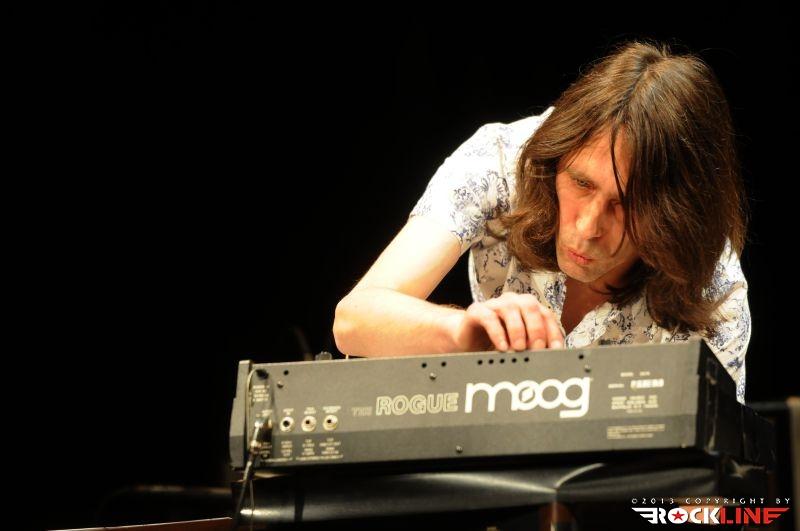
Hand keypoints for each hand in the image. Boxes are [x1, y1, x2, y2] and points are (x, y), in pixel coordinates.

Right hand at [445, 292, 563, 351]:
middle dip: (536, 328)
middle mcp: (512, 302)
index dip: (553, 331)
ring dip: (517, 329)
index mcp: (527, 309)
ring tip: (518, 348)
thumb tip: (550, 361)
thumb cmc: (497, 343)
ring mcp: (493, 304)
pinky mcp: (476, 311)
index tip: (555, 350)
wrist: (467, 340)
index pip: (546, 314)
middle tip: (536, 348)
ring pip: (509, 307)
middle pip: (530, 305)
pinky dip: (497, 332)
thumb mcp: (519, 347)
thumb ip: (533, 349)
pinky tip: (502, 347)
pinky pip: (488, 317)